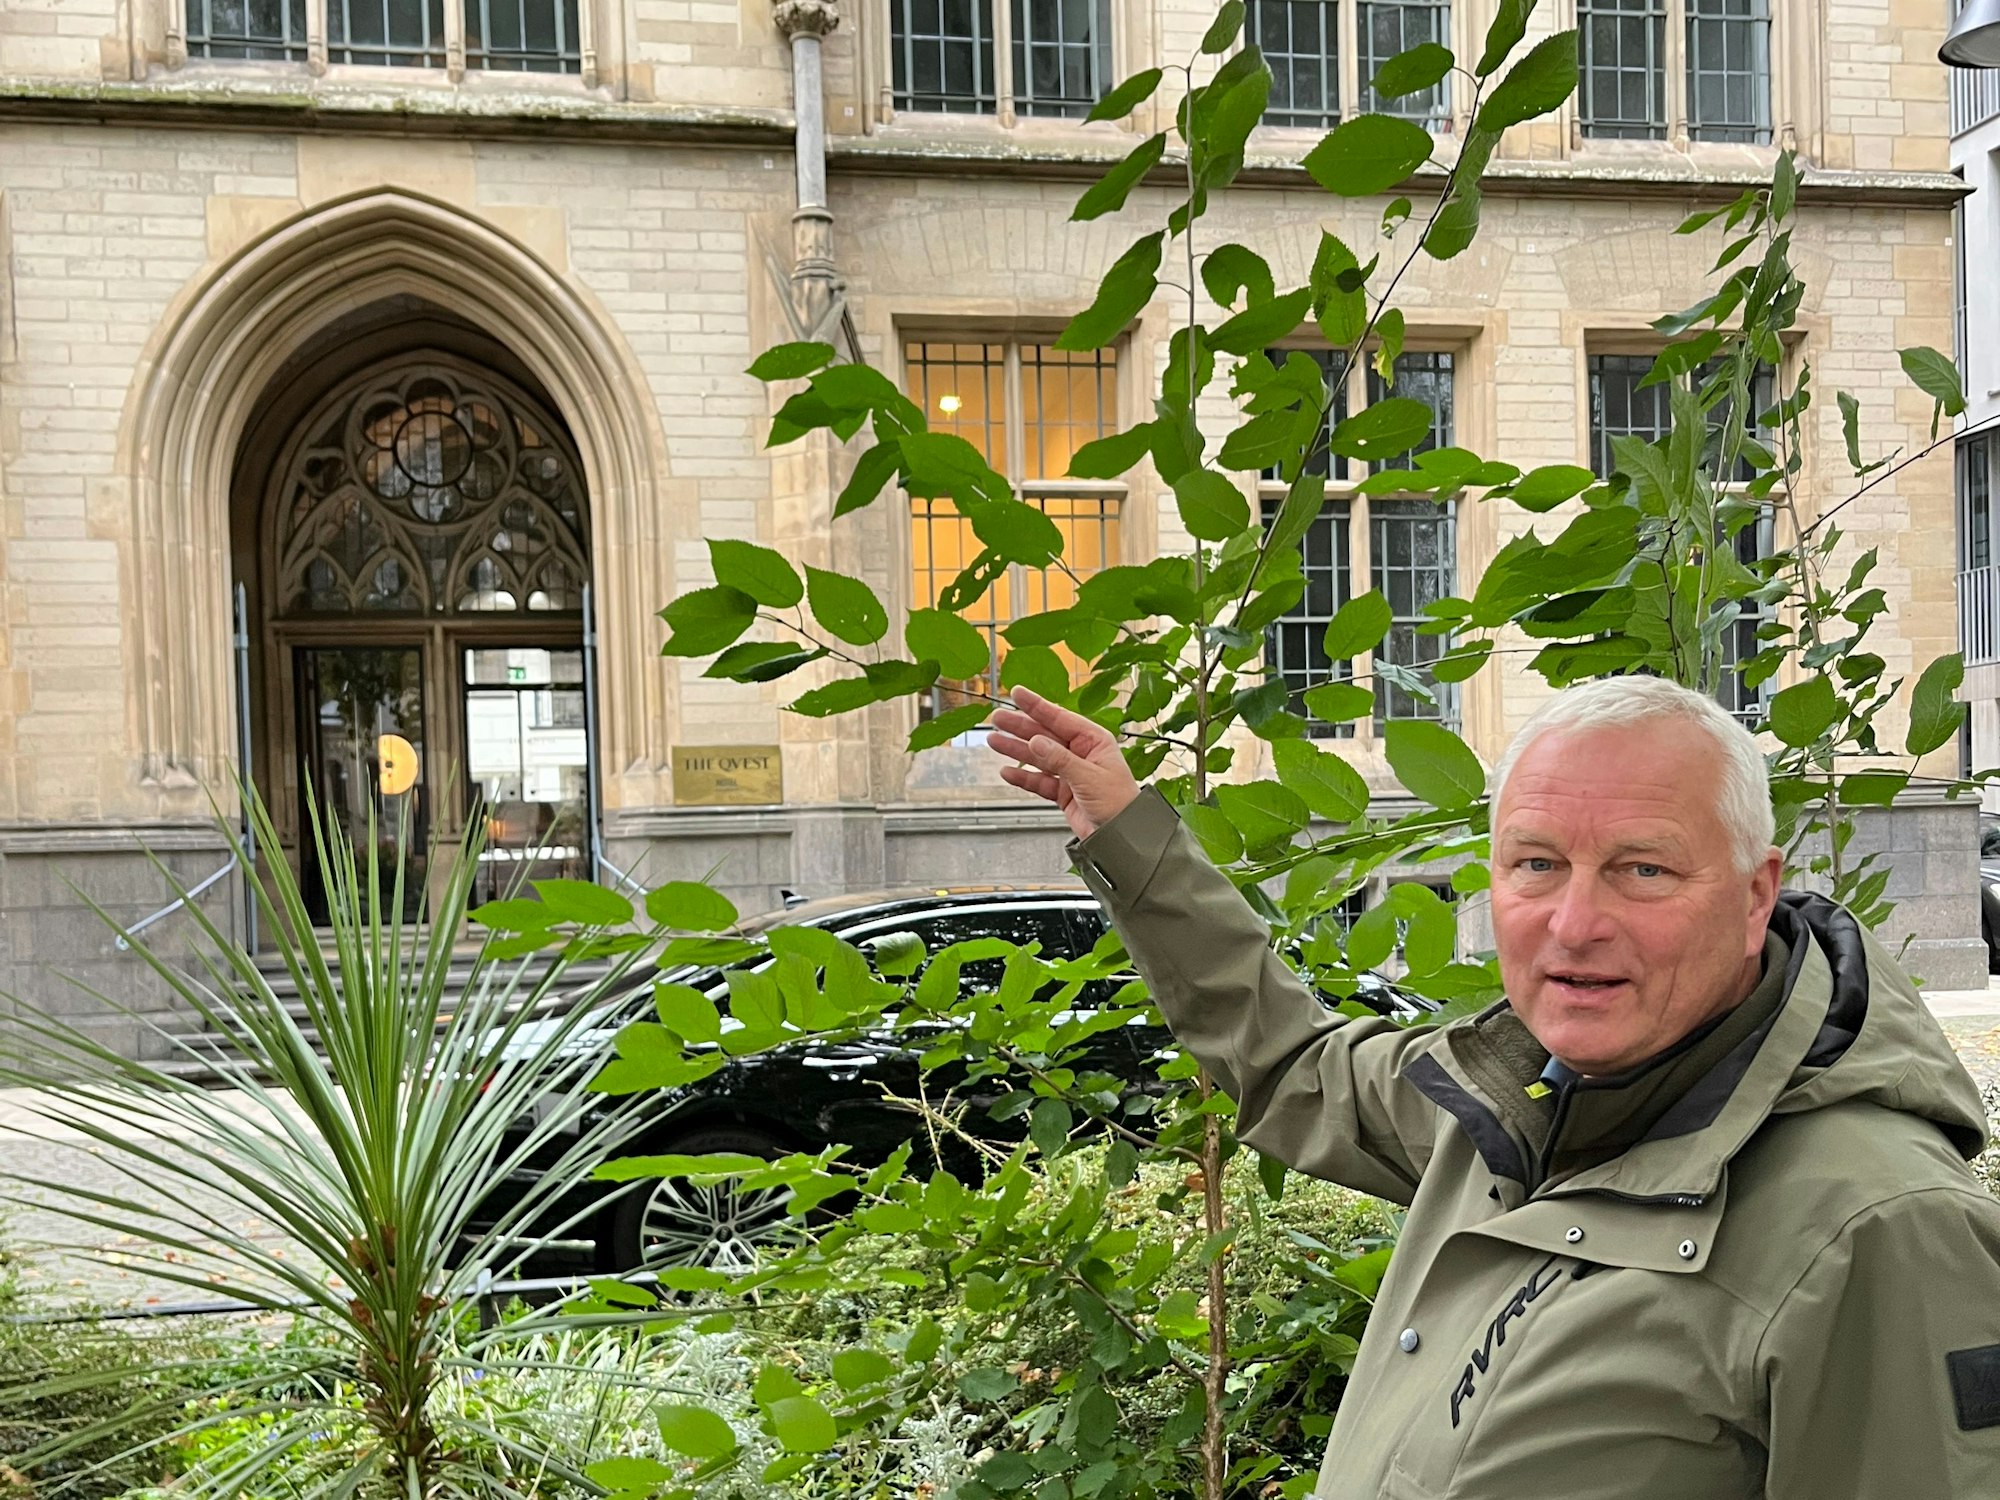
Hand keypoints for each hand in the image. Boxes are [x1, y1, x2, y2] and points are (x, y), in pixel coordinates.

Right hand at [986, 687, 1140, 839]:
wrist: (1121, 836)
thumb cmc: (1119, 803)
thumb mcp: (1089, 776)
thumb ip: (1060, 759)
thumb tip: (1035, 741)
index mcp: (1093, 741)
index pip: (1060, 718)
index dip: (1036, 705)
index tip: (1017, 693)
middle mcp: (1080, 753)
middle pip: (1044, 735)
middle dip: (1020, 727)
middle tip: (997, 719)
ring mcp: (1070, 772)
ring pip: (1038, 757)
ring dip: (1016, 749)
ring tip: (994, 741)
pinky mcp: (1063, 792)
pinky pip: (1039, 781)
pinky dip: (1023, 777)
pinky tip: (1007, 772)